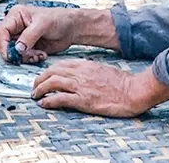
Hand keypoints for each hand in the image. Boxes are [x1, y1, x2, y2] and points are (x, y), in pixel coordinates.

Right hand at [0, 6, 77, 63]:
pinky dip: (31, 58)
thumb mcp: (43, 24)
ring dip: (25, 57)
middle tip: (26, 56)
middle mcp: (17, 27)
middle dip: (15, 52)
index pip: (2, 31)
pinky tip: (41, 55)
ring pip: (14, 52)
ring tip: (37, 54)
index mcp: (16, 16)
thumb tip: (17, 48)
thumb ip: (29, 36)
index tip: (9, 54)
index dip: (3, 44)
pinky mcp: (29, 47)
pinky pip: (24, 57)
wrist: (72, 28)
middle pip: (6, 43)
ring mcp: (22, 38)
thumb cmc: (59, 19)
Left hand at [31, 60, 168, 117]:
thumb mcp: (102, 69)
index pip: (60, 64)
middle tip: (35, 87)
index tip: (44, 77)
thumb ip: (89, 70)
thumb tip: (79, 75)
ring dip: (40, 89)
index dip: (48, 71)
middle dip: (39, 79)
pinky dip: (49, 100)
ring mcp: (81, 86)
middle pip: (52, 72)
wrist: (133, 90)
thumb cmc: (122, 82)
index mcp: (85, 64)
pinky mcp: (84, 100)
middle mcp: (80, 73)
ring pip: (52, 83)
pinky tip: (44, 104)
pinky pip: (60, 98)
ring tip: (35, 95)